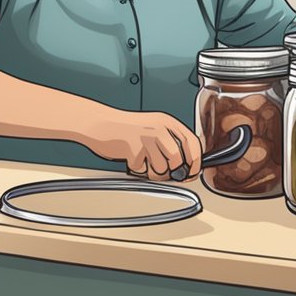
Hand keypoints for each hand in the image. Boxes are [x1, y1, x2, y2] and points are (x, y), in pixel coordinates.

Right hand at [83, 110, 202, 182]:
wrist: (100, 123)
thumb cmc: (125, 127)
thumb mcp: (153, 126)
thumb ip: (170, 140)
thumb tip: (186, 165)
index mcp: (167, 122)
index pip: (192, 143)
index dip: (196, 161)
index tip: (193, 172)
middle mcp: (159, 128)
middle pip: (178, 159)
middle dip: (173, 172)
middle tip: (164, 172)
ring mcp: (146, 138)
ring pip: (161, 168)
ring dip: (154, 173)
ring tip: (144, 162)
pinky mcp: (134, 149)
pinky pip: (143, 170)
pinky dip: (138, 170)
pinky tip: (131, 158)